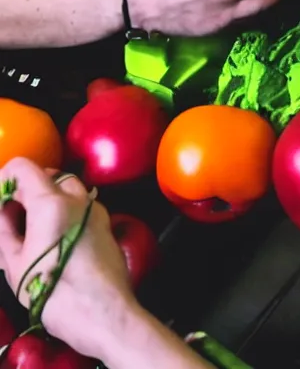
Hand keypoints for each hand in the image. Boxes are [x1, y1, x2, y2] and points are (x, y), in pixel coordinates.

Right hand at [0, 158, 134, 360]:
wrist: (103, 314)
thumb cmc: (53, 292)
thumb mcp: (14, 262)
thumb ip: (4, 228)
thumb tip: (3, 209)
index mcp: (52, 202)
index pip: (24, 167)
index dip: (4, 180)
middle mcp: (79, 199)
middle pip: (49, 175)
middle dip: (27, 189)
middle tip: (10, 216)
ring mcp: (97, 211)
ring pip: (69, 190)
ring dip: (48, 199)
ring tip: (30, 229)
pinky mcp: (107, 225)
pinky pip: (82, 206)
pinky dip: (66, 211)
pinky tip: (54, 238)